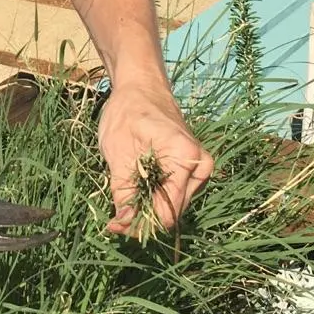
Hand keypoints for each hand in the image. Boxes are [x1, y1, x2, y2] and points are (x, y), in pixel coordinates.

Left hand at [97, 80, 213, 233]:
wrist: (141, 86)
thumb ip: (123, 190)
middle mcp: (200, 166)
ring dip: (147, 211)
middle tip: (114, 221)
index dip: (142, 223)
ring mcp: (199, 169)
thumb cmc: (128, 110)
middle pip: (173, 212)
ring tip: (121, 208)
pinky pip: (173, 195)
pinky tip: (133, 198)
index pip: (169, 210)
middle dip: (143, 220)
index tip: (115, 227)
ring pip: (173, 207)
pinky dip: (152, 200)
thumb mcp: (117, 150)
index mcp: (186, 157)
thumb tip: (123, 225)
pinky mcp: (191, 171)